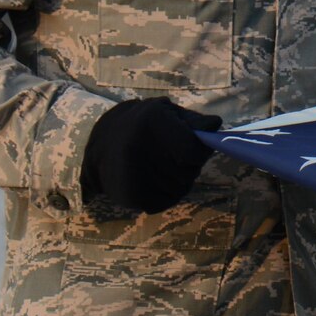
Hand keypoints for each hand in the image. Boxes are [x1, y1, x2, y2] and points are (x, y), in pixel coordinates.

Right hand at [82, 98, 222, 212]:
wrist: (100, 144)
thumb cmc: (144, 125)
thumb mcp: (168, 113)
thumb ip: (194, 121)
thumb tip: (215, 126)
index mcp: (151, 121)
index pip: (194, 152)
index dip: (198, 153)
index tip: (190, 149)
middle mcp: (138, 146)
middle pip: (188, 173)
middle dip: (188, 168)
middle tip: (171, 157)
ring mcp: (131, 173)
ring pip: (179, 190)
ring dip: (177, 182)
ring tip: (159, 168)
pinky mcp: (128, 195)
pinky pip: (165, 202)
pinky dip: (165, 195)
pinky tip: (152, 181)